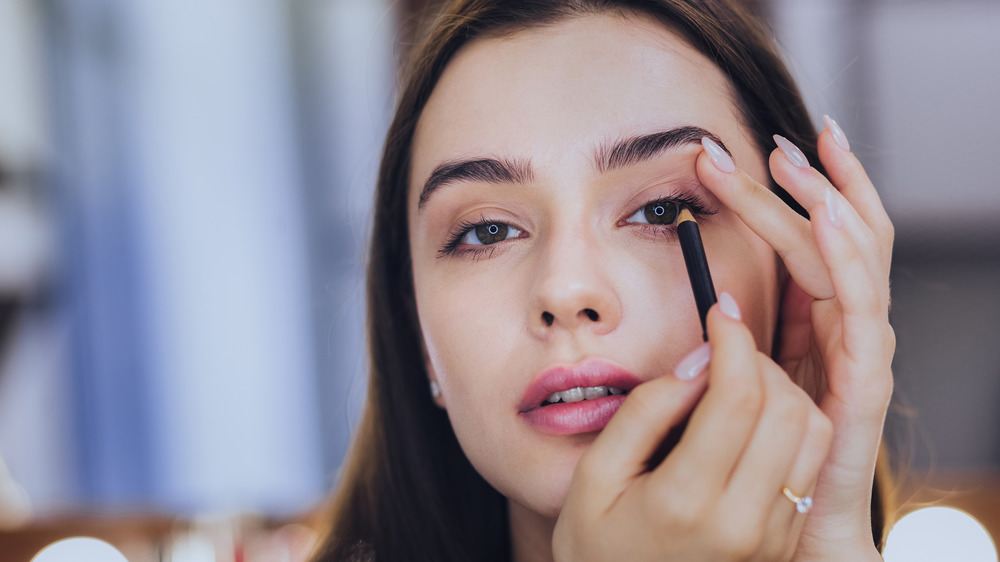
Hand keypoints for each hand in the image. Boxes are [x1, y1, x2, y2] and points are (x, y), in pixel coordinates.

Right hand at [552, 301, 833, 560]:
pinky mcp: (784, 541)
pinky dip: (792, 425)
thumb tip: (697, 363)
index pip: (739, 396)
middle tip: (724, 351)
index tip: (720, 314)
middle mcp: (742, 521)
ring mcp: (770, 536)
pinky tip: (753, 420)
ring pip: (813, 433)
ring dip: (783, 391)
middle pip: (787, 408)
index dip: (734, 341)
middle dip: (759, 360)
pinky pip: (810, 464)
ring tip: (739, 384)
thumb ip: (645, 412)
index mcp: (686, 501)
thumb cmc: (598, 548)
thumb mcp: (593, 477)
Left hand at [696, 118, 894, 558]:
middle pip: (840, 243)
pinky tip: (827, 221)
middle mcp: (844, 337)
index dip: (791, 199)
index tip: (753, 153)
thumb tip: (718, 300)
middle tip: (778, 140)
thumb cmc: (760, 467)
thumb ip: (739, 347)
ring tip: (805, 160)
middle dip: (815, 187)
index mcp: (816, 333)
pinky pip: (860, 319)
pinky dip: (845, 265)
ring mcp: (858, 361)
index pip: (812, 247)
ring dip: (829, 205)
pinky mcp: (862, 392)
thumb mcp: (742, 393)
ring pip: (855, 267)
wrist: (793, 544)